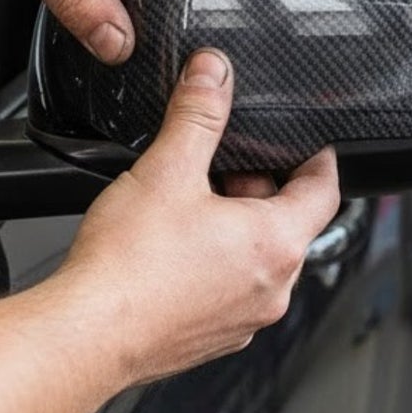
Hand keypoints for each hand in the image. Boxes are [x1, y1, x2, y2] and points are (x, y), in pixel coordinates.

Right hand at [55, 49, 339, 388]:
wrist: (86, 335)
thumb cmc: (127, 268)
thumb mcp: (167, 170)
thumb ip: (196, 115)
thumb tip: (212, 75)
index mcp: (276, 244)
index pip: (325, 190)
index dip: (317, 159)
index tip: (308, 144)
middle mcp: (272, 288)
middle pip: (289, 223)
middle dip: (260, 190)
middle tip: (221, 167)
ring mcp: (244, 318)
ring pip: (257, 259)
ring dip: (236, 230)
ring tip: (190, 207)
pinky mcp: (213, 337)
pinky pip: (229, 291)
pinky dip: (214, 266)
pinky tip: (174, 252)